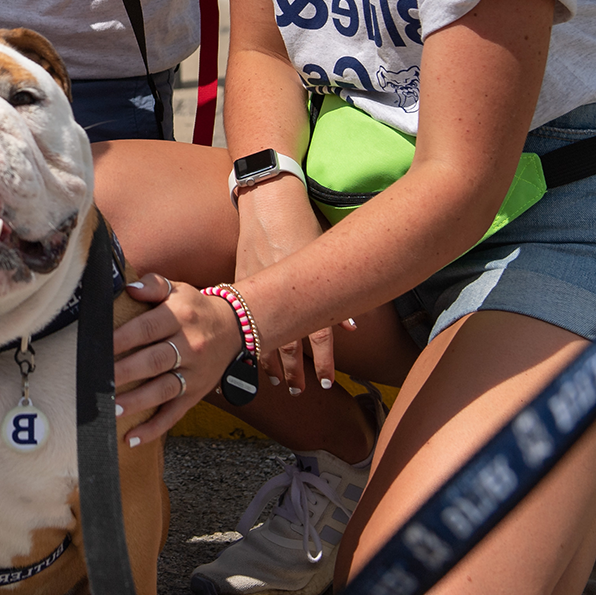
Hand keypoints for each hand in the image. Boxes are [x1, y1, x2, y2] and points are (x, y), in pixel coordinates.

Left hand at [111, 273, 245, 446]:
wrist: (235, 328)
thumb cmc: (195, 308)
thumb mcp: (178, 289)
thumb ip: (153, 285)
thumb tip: (130, 288)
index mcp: (180, 318)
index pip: (148, 329)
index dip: (123, 338)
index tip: (99, 345)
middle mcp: (189, 347)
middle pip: (154, 361)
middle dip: (125, 372)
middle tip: (99, 380)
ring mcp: (193, 374)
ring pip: (163, 390)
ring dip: (137, 401)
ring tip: (112, 408)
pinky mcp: (196, 394)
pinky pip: (175, 414)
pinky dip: (154, 428)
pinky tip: (132, 438)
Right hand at [235, 182, 346, 392]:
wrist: (266, 202)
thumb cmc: (301, 225)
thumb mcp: (324, 254)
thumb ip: (337, 291)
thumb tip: (354, 326)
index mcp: (305, 287)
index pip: (319, 336)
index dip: (324, 362)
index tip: (326, 383)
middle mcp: (281, 293)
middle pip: (289, 343)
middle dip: (293, 371)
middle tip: (298, 392)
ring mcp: (257, 288)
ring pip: (263, 333)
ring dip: (270, 360)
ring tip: (274, 381)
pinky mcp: (241, 281)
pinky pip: (244, 317)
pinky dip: (247, 336)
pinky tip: (248, 351)